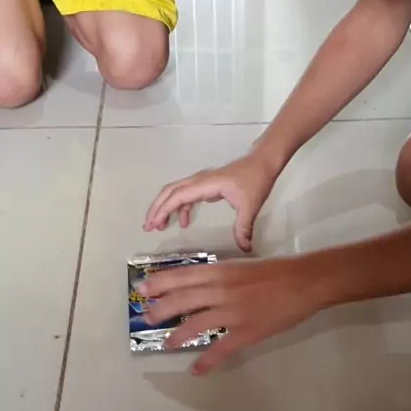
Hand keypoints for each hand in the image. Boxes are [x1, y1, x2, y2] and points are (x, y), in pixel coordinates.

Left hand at [138, 255, 327, 374]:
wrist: (304, 282)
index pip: (182, 276)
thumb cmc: (276, 272)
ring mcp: (232, 313)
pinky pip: (220, 349)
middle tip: (148, 317)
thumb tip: (199, 286)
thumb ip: (220, 276)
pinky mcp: (246, 332)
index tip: (142, 288)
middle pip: (182, 300)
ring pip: (195, 324)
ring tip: (167, 343)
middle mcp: (220, 290)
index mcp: (220, 272)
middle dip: (161, 309)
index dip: (159, 282)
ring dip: (178, 335)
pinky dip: (206, 361)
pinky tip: (196, 369)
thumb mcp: (241, 267)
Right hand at [143, 152, 278, 251]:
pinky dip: (180, 208)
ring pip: (175, 192)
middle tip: (148, 227)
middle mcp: (199, 180)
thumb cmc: (255, 180)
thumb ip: (244, 228)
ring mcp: (201, 181)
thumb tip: (244, 248)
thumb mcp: (250, 206)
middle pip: (169, 192)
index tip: (154, 224)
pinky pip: (186, 195)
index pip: (177, 196)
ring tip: (158, 226)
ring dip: (165, 207)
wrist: (262, 162)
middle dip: (156, 208)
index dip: (163, 210)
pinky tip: (184, 223)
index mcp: (205, 184)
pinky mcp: (206, 184)